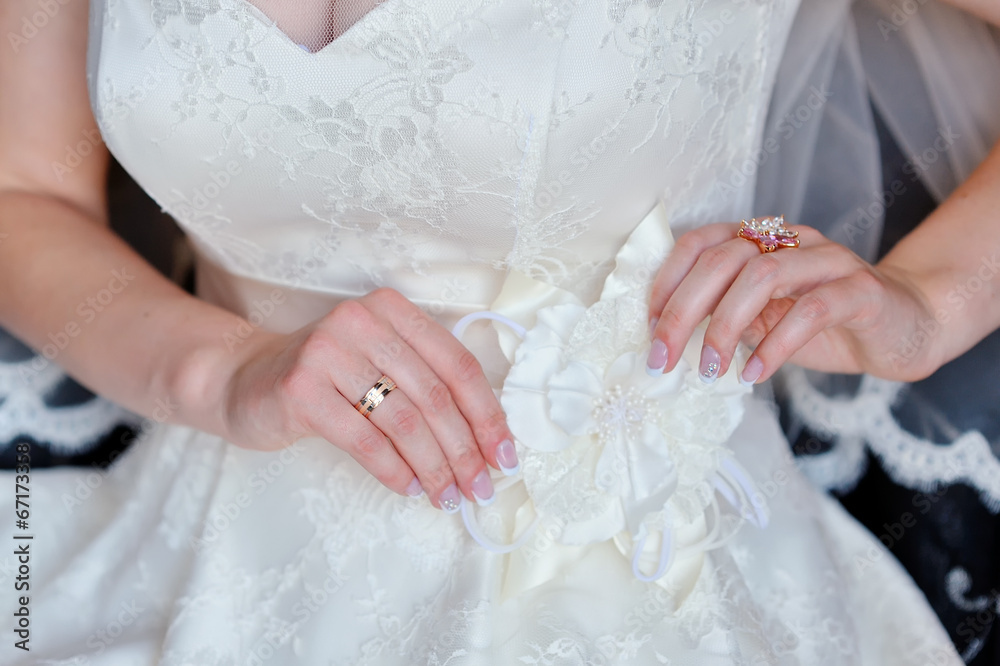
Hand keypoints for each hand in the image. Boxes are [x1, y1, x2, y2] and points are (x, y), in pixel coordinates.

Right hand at [219, 288, 517, 511]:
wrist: (244, 379)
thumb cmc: (327, 378)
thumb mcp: (379, 363)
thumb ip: (426, 385)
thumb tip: (485, 443)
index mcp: (392, 310)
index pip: (457, 364)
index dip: (487, 414)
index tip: (504, 455)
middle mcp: (362, 321)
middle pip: (435, 395)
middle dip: (465, 450)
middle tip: (479, 487)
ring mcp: (328, 351)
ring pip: (403, 420)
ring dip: (434, 466)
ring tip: (447, 496)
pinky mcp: (301, 389)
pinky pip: (364, 440)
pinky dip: (395, 470)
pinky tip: (410, 487)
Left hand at [645, 222, 941, 384]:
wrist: (903, 329)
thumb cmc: (822, 325)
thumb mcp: (760, 321)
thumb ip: (721, 319)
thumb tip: (665, 342)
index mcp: (759, 242)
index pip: (698, 244)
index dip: (666, 282)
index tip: (647, 327)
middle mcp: (790, 241)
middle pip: (722, 260)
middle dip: (682, 312)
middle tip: (663, 358)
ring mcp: (828, 260)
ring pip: (762, 276)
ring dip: (725, 327)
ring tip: (708, 371)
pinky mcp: (862, 290)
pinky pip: (812, 310)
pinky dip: (776, 345)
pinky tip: (756, 374)